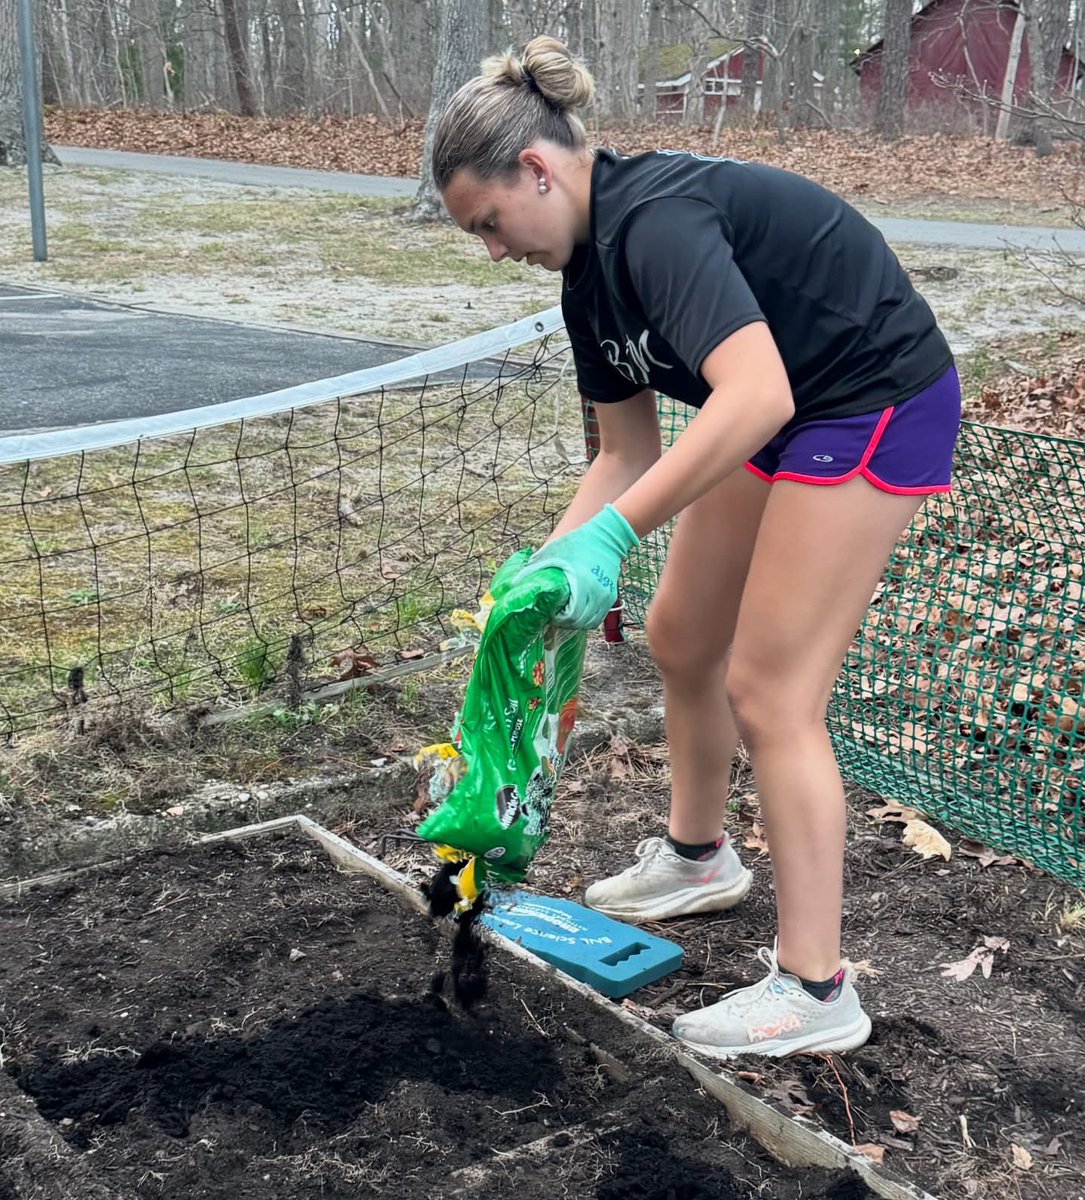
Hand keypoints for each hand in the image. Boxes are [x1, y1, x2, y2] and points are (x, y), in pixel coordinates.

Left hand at [526, 504, 639, 628]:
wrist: (606, 537)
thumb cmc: (577, 543)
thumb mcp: (552, 552)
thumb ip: (534, 569)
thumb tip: (514, 583)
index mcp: (581, 583)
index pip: (570, 616)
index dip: (557, 619)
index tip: (548, 613)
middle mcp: (596, 593)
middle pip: (579, 622)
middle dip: (564, 623)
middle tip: (553, 616)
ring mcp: (605, 597)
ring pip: (590, 623)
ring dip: (576, 623)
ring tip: (564, 616)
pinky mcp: (610, 597)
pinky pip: (598, 618)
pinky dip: (586, 619)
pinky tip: (577, 613)